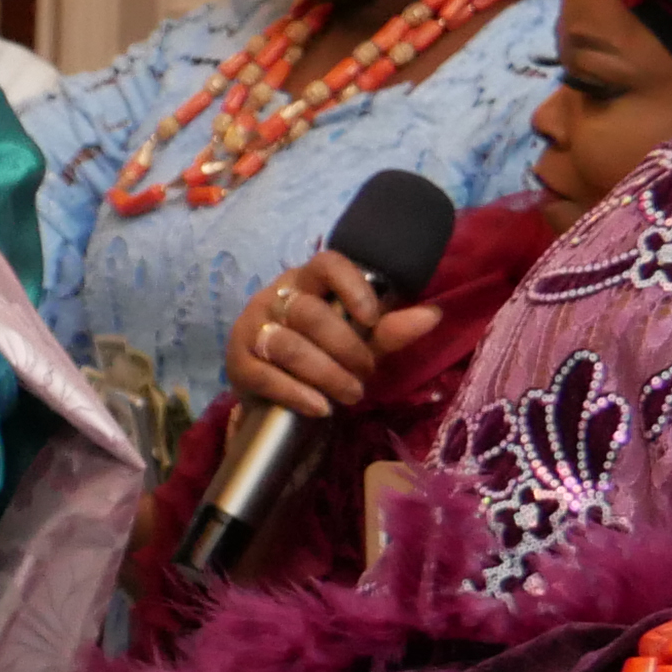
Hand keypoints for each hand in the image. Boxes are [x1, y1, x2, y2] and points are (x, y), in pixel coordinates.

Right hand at [224, 250, 440, 421]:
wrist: (277, 394)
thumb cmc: (324, 356)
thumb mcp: (361, 342)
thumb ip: (390, 330)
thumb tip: (434, 315)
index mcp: (309, 281)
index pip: (326, 264)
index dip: (350, 285)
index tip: (372, 317)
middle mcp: (276, 297)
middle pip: (309, 312)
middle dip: (345, 346)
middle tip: (367, 372)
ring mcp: (252, 328)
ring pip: (288, 345)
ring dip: (326, 373)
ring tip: (351, 395)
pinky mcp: (238, 363)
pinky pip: (266, 376)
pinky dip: (297, 394)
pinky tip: (320, 407)